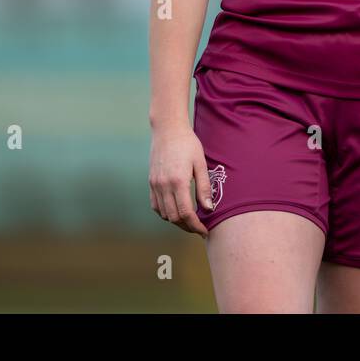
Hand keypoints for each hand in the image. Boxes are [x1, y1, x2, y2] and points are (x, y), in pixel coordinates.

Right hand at [149, 121, 212, 236]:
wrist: (167, 129)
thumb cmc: (188, 144)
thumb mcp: (201, 163)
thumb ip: (204, 187)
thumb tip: (208, 209)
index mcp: (178, 181)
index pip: (186, 213)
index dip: (196, 226)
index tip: (204, 231)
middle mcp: (163, 185)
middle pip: (174, 217)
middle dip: (187, 226)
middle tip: (199, 227)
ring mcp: (155, 184)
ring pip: (164, 214)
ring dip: (177, 221)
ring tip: (190, 219)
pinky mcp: (151, 182)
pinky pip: (155, 205)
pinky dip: (165, 213)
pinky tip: (176, 210)